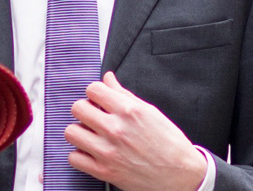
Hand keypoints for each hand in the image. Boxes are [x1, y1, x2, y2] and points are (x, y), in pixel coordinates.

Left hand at [66, 72, 206, 190]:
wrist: (181, 174)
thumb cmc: (169, 143)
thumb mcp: (150, 112)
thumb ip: (124, 94)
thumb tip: (108, 78)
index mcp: (129, 111)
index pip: (93, 89)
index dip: (95, 93)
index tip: (98, 99)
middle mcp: (116, 129)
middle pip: (78, 108)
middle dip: (85, 109)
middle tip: (93, 116)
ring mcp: (108, 152)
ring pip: (71, 132)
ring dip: (79, 131)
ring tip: (90, 134)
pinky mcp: (104, 172)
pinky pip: (74, 158)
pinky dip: (80, 155)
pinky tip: (91, 152)